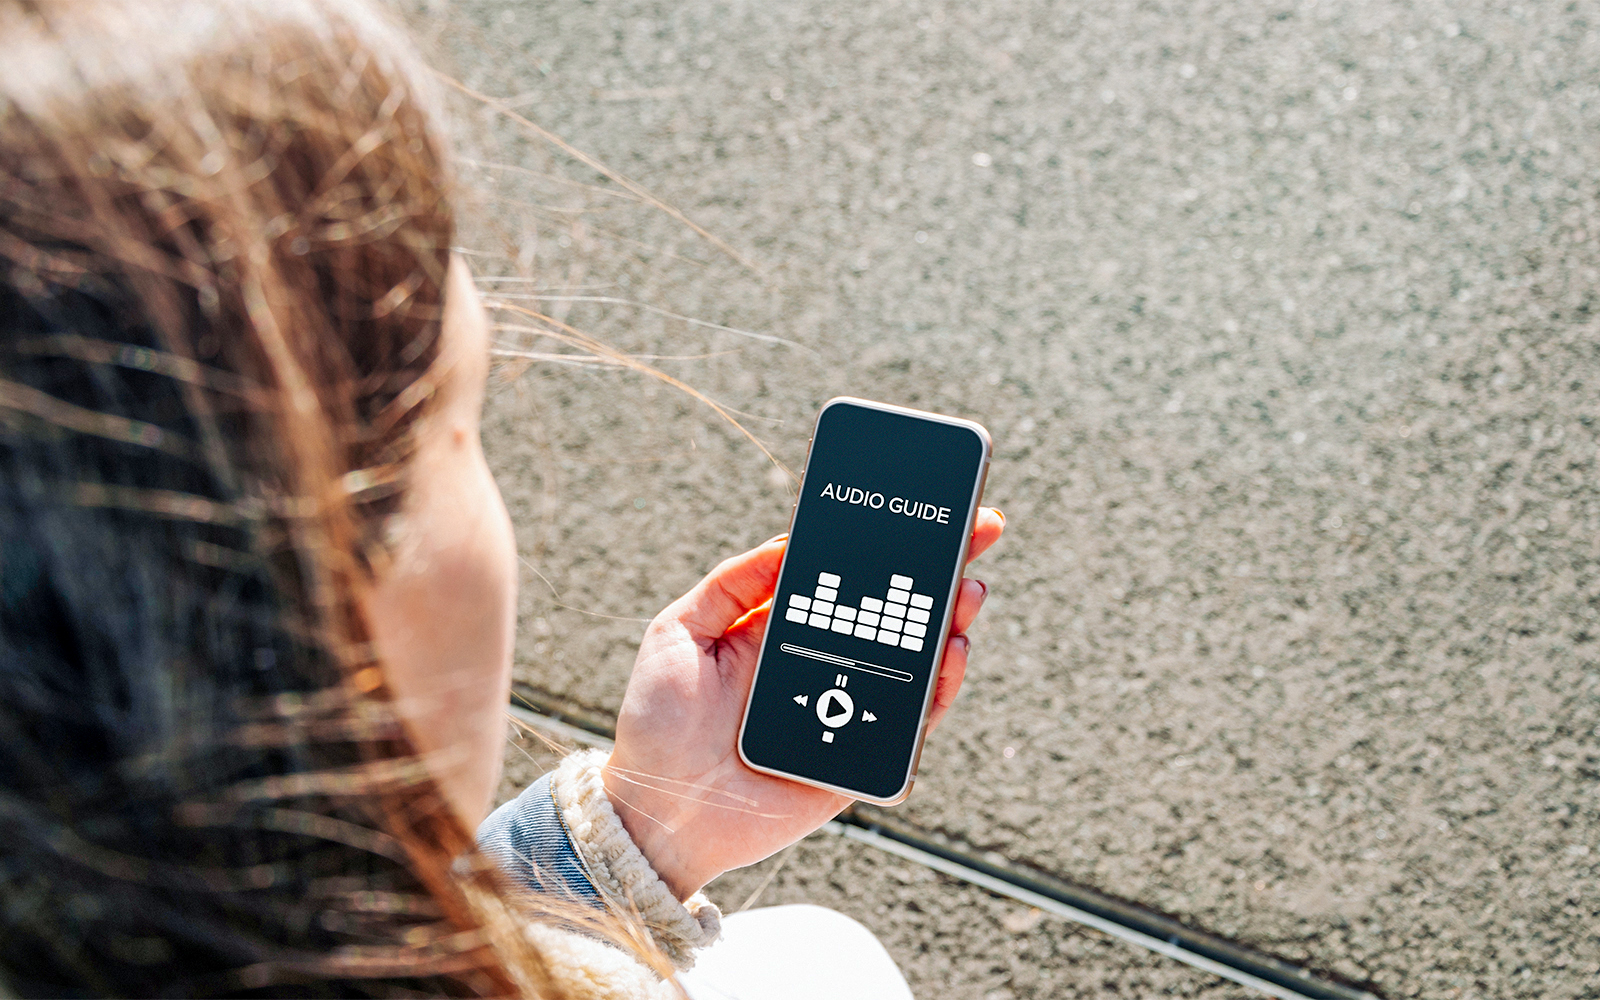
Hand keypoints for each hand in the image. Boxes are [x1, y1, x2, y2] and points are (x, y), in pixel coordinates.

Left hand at [602, 508, 1004, 898]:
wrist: (656, 810)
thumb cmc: (658, 723)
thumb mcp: (678, 632)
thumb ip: (731, 583)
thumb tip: (788, 540)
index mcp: (784, 628)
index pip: (847, 577)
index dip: (886, 544)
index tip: (924, 509)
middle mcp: (824, 663)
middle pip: (896, 611)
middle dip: (941, 570)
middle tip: (978, 531)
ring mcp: (848, 707)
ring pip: (917, 661)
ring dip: (951, 622)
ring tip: (967, 590)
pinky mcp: (862, 757)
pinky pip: (914, 720)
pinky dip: (940, 687)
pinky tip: (949, 652)